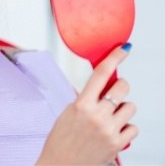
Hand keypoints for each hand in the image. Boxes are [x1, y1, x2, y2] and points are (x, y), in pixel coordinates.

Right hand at [36, 44, 138, 164]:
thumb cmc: (61, 139)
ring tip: (110, 117)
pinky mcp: (118, 144)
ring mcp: (110, 130)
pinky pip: (134, 127)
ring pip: (131, 107)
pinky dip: (126, 127)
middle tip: (113, 93)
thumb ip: (86, 99)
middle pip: (123, 87)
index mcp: (82, 104)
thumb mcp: (68, 112)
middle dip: (120, 87)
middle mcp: (98, 115)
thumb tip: (102, 88)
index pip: (101, 73)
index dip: (114, 57)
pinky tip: (113, 131)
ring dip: (123, 109)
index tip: (124, 49)